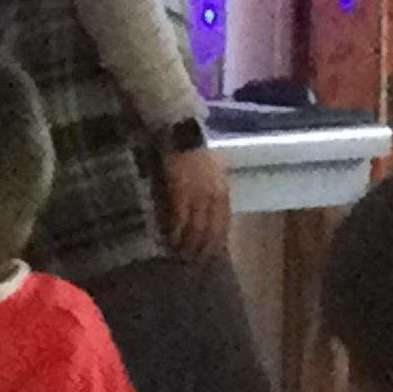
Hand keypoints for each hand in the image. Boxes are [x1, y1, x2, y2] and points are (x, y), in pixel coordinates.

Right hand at [163, 141, 231, 258]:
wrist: (180, 129)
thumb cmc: (194, 148)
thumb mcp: (212, 168)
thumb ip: (213, 188)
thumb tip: (210, 208)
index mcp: (222, 190)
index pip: (222, 223)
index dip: (216, 241)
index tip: (209, 255)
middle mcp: (213, 195)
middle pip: (209, 229)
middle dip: (202, 248)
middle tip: (193, 262)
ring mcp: (196, 194)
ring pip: (195, 227)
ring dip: (188, 244)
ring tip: (181, 256)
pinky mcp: (179, 191)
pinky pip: (179, 218)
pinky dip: (176, 232)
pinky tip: (170, 241)